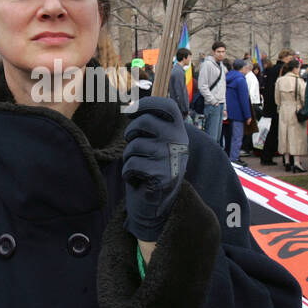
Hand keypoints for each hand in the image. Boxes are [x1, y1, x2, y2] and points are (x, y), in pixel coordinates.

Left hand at [122, 97, 189, 242]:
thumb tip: (130, 105)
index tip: (130, 110)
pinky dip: (128, 174)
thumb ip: (150, 126)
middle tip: (132, 145)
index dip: (146, 103)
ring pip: (134, 145)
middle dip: (130, 133)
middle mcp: (179, 142)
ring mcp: (171, 158)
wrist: (156, 204)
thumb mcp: (156, 144)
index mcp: (179, 131)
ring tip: (139, 167)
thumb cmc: (152, 170)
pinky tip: (138, 180)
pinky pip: (131, 164)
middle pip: (144, 121)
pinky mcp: (162, 176)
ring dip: (129, 158)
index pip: (167, 106)